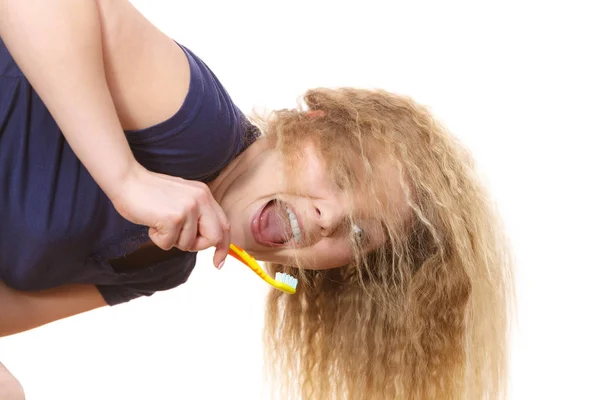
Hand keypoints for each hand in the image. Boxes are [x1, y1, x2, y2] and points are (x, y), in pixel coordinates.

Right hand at [110, 164, 229, 267]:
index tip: (218, 262)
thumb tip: (209, 240)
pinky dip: (157, 239)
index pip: (224, 225)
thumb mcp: (182, 199)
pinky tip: (151, 223)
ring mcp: (188, 208)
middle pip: (215, 238)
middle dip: (197, 246)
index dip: (223, 247)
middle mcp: (201, 199)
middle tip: (179, 240)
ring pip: (188, 244)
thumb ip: (197, 215)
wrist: (126, 180)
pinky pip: (169, 244)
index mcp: (204, 195)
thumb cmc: (150, 193)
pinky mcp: (174, 218)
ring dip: (171, 240)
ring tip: (159, 222)